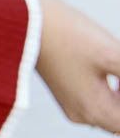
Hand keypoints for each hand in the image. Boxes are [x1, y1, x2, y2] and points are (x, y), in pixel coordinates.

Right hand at [35, 0, 119, 132]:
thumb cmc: (68, 36)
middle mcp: (84, 114)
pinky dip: (117, 91)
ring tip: (117, 66)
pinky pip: (103, 101)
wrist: (28, 22)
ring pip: (115, 111)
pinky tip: (117, 71)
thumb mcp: (113, 55)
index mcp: (94, 110)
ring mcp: (76, 105)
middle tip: (119, 67)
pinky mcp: (71, 92)